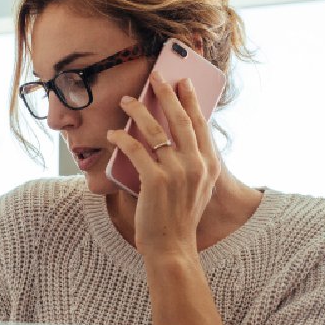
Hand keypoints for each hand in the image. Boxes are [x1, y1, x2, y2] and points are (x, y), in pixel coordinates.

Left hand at [106, 73, 220, 255]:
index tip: (181, 82)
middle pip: (180, 120)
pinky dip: (122, 138)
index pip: (200, 124)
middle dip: (166, 94)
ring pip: (155, 130)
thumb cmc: (178, 218)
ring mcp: (177, 173)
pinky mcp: (155, 181)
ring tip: (126, 100)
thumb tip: (174, 138)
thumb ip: (193, 164)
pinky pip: (136, 149)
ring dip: (138, 110)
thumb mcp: (197, 189)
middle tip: (155, 77)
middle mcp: (197, 166)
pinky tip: (114, 134)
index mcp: (210, 166)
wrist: (172, 248)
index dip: (190, 100)